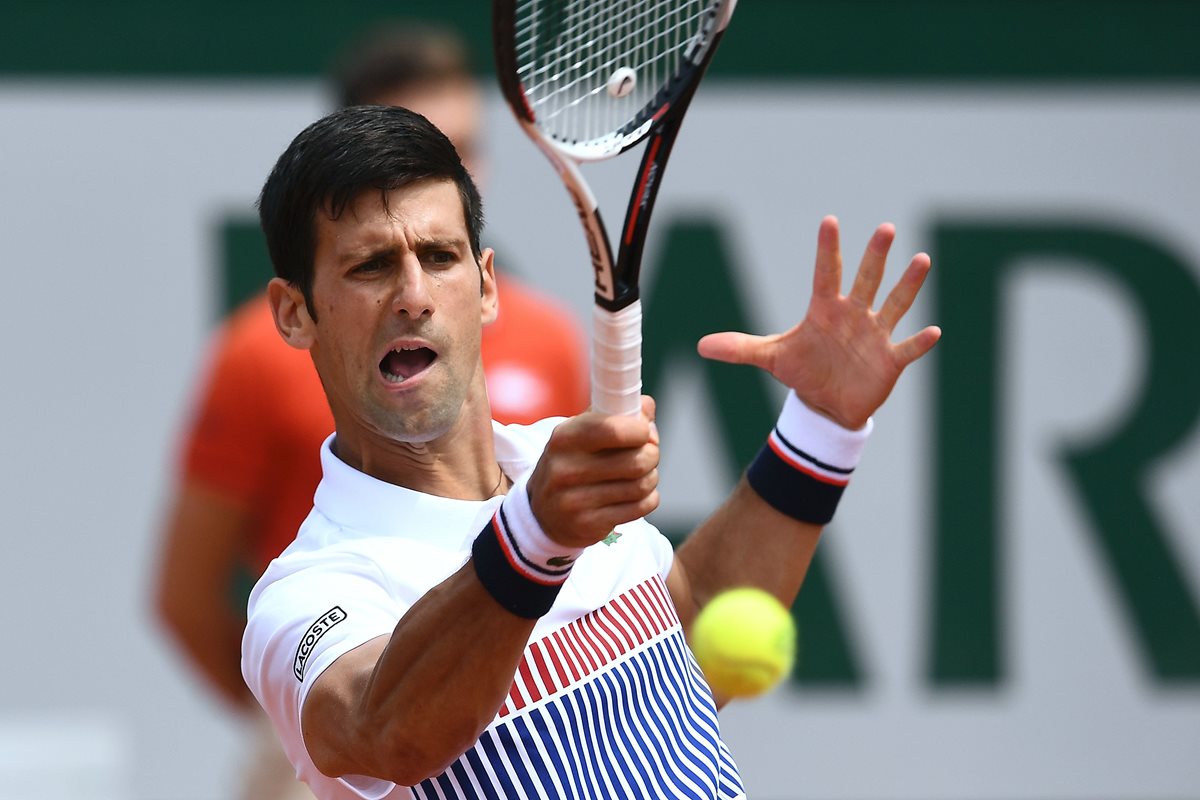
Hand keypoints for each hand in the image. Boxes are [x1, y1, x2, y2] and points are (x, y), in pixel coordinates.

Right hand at [526, 396, 659, 546]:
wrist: (543, 513)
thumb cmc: (573, 463)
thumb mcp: (582, 433)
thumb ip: (616, 414)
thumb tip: (647, 407)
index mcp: (565, 437)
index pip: (614, 429)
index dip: (641, 430)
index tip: (644, 433)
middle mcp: (566, 468)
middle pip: (636, 460)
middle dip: (652, 455)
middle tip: (648, 455)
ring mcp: (575, 500)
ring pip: (641, 485)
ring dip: (651, 478)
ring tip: (642, 475)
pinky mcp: (588, 524)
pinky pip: (640, 507)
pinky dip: (648, 499)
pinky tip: (637, 495)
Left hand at [697, 216, 940, 429]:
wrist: (829, 403)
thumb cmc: (804, 371)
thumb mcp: (772, 359)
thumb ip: (740, 349)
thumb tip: (701, 346)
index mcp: (825, 310)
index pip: (825, 273)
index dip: (827, 249)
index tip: (829, 221)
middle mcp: (854, 314)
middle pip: (866, 280)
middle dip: (875, 257)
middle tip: (884, 229)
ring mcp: (875, 335)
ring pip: (894, 304)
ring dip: (908, 284)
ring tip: (922, 259)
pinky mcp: (891, 359)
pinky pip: (908, 347)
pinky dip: (920, 342)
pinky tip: (934, 331)